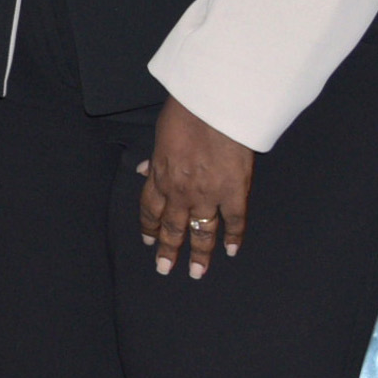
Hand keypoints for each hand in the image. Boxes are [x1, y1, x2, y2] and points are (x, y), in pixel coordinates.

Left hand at [136, 98, 253, 278]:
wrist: (214, 104)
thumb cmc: (186, 111)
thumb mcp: (160, 134)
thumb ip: (154, 157)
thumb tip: (143, 169)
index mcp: (160, 175)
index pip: (150, 209)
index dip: (149, 227)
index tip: (148, 241)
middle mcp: (181, 191)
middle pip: (172, 227)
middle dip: (168, 250)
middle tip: (164, 268)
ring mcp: (208, 194)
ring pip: (201, 232)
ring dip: (199, 254)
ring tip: (196, 272)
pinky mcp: (235, 192)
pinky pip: (234, 221)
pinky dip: (234, 237)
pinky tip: (231, 250)